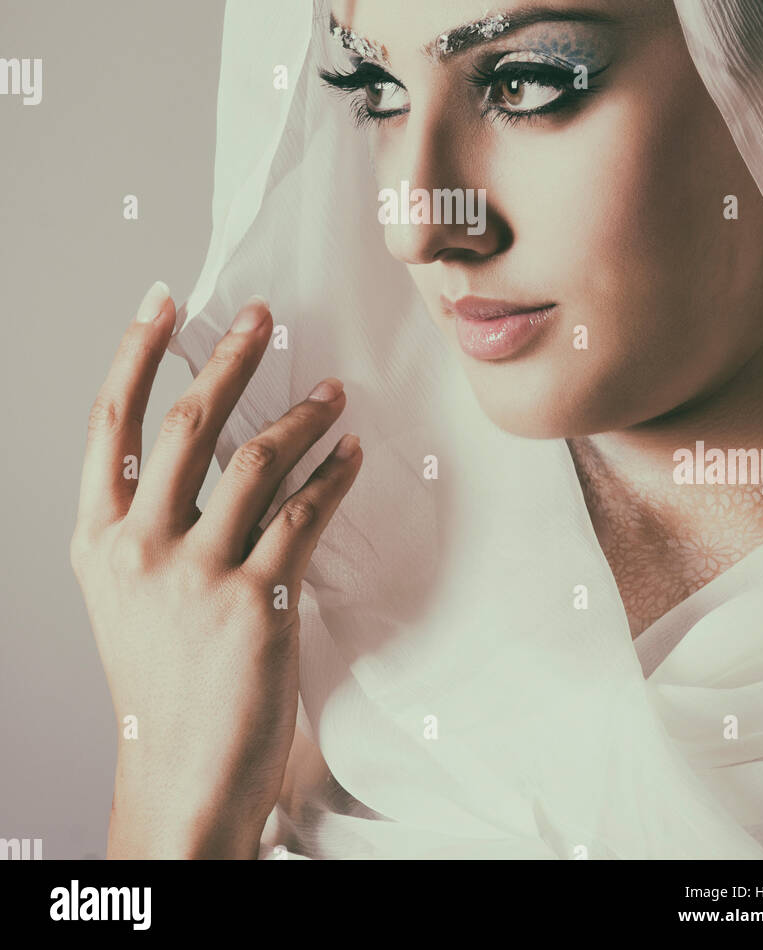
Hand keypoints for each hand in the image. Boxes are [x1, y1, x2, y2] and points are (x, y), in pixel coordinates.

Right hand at [71, 282, 360, 859]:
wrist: (182, 775)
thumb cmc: (161, 683)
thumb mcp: (127, 597)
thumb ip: (150, 525)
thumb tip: (207, 449)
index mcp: (98, 542)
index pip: (109, 424)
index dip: (135, 353)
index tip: (163, 301)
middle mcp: (138, 550)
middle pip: (186, 424)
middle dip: (229, 359)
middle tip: (265, 319)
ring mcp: (195, 576)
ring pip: (254, 461)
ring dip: (301, 417)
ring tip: (333, 395)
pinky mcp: (256, 604)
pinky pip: (303, 516)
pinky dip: (332, 477)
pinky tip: (350, 457)